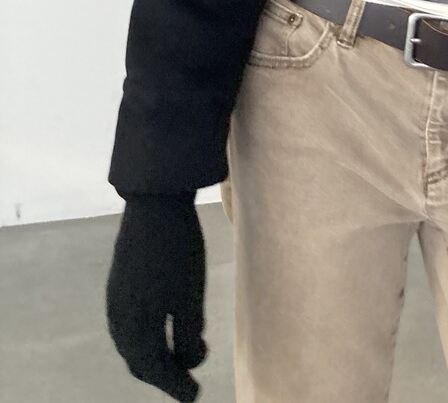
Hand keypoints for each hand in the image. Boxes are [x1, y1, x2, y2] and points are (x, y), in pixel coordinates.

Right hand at [106, 194, 206, 400]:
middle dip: (166, 373)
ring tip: (187, 351)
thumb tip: (188, 363)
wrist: (156, 202)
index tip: (194, 397)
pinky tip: (169, 324)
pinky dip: (150, 333)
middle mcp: (118, 318)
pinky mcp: (120, 281)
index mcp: (134, 328)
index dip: (176, 387)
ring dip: (159, 353)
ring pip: (135, 341)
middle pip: (140, 361)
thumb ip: (187, 337)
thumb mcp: (190, 298)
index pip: (154, 371)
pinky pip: (131, 322)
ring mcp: (116, 299)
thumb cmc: (178, 252)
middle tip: (190, 380)